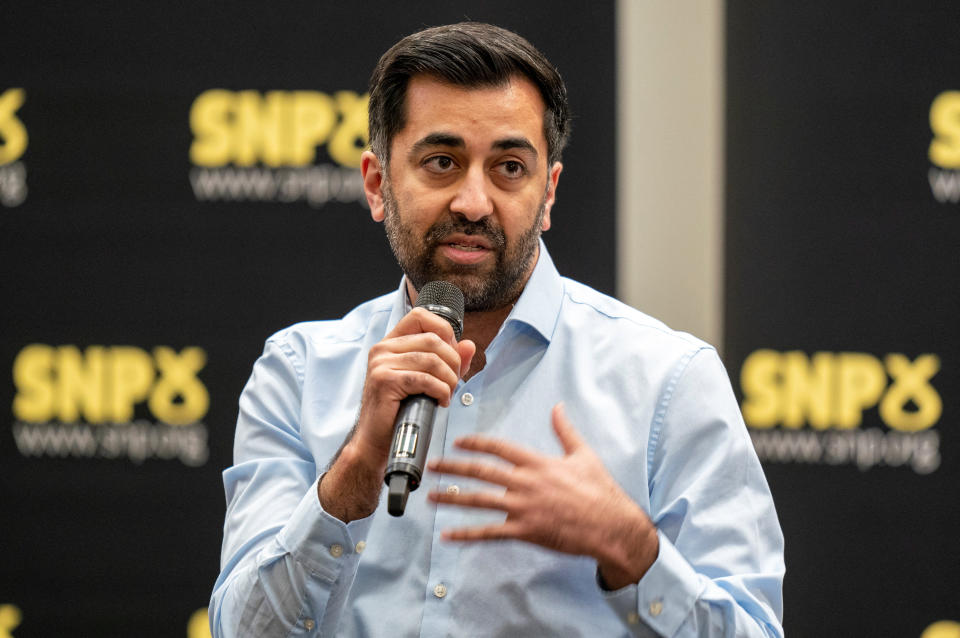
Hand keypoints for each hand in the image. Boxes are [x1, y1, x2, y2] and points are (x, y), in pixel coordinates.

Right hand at [320, 307, 475, 521]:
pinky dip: (440, 391)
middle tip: (454, 382)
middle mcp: (382, 349)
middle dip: (453, 362)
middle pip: (433, 340)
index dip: (444, 331)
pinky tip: (440, 401)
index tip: (452, 354)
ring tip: (447, 394)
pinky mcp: (384, 381)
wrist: (378, 441)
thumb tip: (469, 345)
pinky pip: (425, 379)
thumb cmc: (402, 410)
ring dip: (449, 380)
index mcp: (391, 343)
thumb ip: (449, 361)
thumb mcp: (428, 380)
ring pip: (432, 360)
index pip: (421, 316)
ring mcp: (381, 363)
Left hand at [427, 403, 658, 588]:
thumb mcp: (583, 455)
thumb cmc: (599, 491)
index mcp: (537, 463)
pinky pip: (489, 533)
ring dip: (452, 498)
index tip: (458, 441)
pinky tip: (447, 535)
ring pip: (479, 501)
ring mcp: (524, 508)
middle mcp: (526, 482)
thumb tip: (558, 407)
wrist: (611, 525)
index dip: (476, 443)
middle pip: (481, 471)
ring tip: (431, 497)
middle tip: (432, 466)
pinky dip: (466, 534)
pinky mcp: (525, 531)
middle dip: (453, 467)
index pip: (499, 447)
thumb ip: (565, 431)